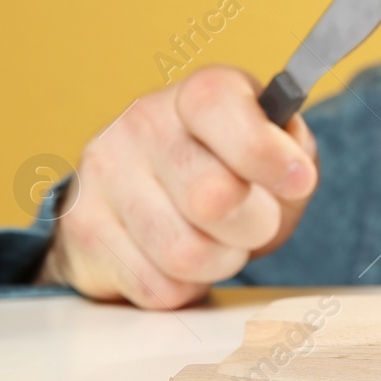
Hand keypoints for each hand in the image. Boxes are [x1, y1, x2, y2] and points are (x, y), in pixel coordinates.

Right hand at [38, 66, 318, 308]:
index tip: (298, 181)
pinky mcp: (83, 229)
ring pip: (185, 253)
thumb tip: (293, 173)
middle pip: (213, 198)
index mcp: (199, 93)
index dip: (265, 153)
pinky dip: (184, 287)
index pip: (219, 109)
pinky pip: (156, 287)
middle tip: (255, 223)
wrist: (148, 195)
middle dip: (254, 226)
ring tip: (218, 243)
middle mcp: (142, 122)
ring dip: (219, 262)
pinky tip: (178, 261)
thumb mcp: (275, 151)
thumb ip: (293, 157)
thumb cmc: (229, 169)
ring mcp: (104, 174)